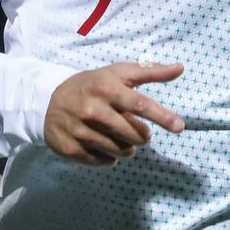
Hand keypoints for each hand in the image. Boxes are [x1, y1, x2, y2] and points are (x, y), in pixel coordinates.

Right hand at [45, 62, 185, 165]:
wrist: (48, 101)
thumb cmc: (93, 84)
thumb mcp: (118, 73)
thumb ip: (150, 71)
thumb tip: (180, 68)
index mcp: (106, 88)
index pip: (139, 104)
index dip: (162, 116)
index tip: (180, 127)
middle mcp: (92, 110)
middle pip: (133, 134)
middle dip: (143, 136)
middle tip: (140, 133)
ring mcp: (80, 131)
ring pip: (120, 151)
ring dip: (128, 148)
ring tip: (122, 138)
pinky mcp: (71, 149)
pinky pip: (103, 161)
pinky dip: (109, 157)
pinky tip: (105, 146)